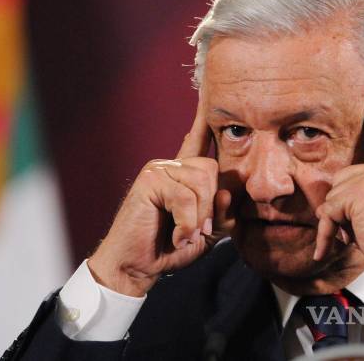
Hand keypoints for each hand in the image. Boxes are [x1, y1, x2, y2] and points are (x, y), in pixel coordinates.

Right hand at [88, 101, 233, 296]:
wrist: (135, 267)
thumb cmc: (170, 248)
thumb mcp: (206, 232)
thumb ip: (222, 214)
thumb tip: (227, 193)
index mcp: (185, 174)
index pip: (199, 142)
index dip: (205, 120)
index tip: (209, 95)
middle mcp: (172, 166)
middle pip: (213, 170)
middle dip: (212, 206)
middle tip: (198, 231)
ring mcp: (159, 169)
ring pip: (201, 183)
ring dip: (199, 218)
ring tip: (185, 235)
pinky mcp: (149, 180)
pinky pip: (185, 197)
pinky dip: (187, 223)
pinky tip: (177, 237)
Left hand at [314, 93, 363, 297]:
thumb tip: (335, 202)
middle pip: (341, 179)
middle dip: (342, 206)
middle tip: (360, 228)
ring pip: (332, 197)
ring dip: (337, 222)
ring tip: (358, 237)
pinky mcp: (357, 195)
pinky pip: (327, 213)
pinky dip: (326, 235)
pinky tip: (328, 250)